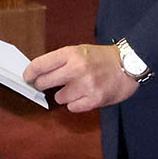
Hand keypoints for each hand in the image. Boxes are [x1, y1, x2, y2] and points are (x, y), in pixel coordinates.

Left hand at [25, 43, 139, 113]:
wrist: (129, 65)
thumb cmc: (103, 58)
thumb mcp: (80, 51)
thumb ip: (60, 61)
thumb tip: (38, 74)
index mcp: (72, 53)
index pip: (40, 65)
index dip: (30, 73)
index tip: (28, 78)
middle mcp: (77, 68)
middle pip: (44, 83)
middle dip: (43, 85)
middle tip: (49, 84)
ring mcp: (86, 85)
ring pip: (58, 98)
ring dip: (65, 95)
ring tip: (78, 87)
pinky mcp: (94, 99)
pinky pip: (72, 107)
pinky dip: (76, 104)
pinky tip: (85, 95)